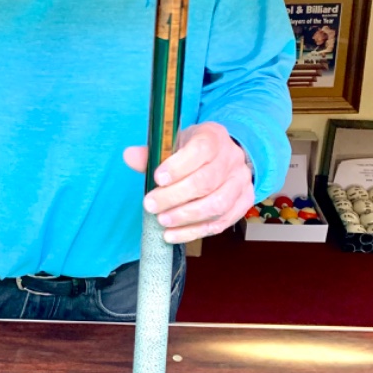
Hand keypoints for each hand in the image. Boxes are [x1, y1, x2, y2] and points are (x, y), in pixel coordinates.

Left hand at [123, 122, 253, 244]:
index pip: (201, 149)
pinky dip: (193, 232)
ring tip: (162, 221)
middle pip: (206, 181)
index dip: (178, 166)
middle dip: (175, 196)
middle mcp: (232, 159)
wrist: (225, 158)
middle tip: (150, 205)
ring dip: (186, 217)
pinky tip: (172, 234)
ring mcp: (240, 183)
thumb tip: (129, 156)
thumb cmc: (194, 151)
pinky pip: (220, 223)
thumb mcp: (175, 143)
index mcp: (214, 137)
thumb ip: (153, 153)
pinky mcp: (243, 205)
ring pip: (217, 205)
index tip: (157, 179)